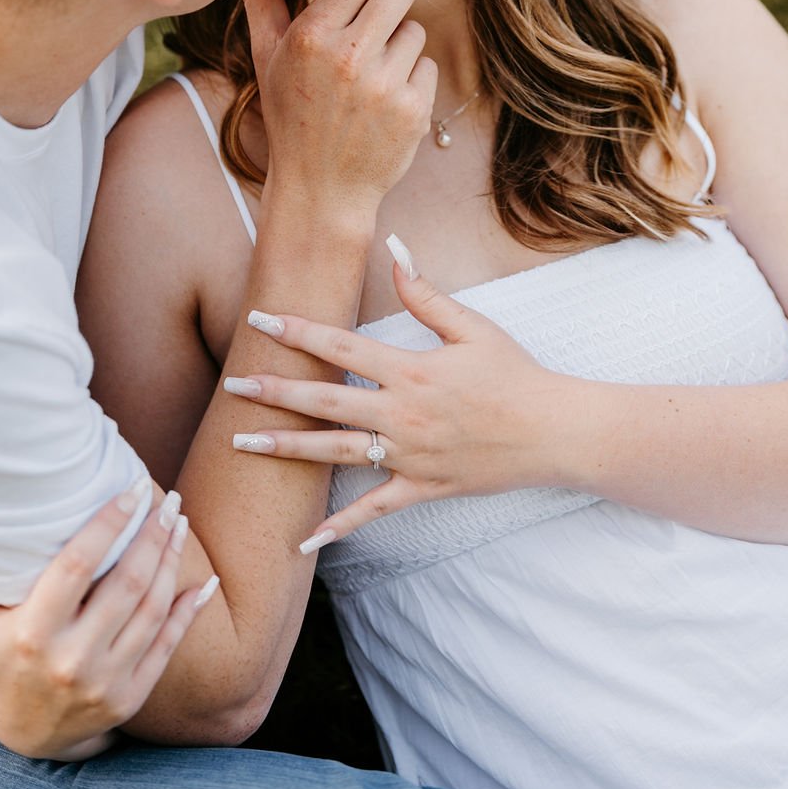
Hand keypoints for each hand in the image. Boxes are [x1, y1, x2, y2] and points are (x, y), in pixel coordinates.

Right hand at [0, 482, 212, 757]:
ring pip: (151, 610)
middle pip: (125, 585)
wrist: (26, 736)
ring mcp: (106, 681)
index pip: (77, 568)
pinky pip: (169, 645)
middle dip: (151, 536)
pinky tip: (205, 579)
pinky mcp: (131, 696)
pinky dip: (190, 610)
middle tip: (167, 498)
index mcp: (32, 635)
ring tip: (178, 522)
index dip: (107, 526)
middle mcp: (72, 660)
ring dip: (171, 561)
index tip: (130, 489)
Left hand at [228, 244, 579, 545]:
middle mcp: (403, 413)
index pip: (341, 347)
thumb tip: (395, 248)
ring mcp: (410, 455)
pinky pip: (374, 511)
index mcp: (411, 370)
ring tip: (244, 444)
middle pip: (326, 401)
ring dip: (287, 448)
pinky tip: (302, 540)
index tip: (259, 321)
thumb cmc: (515, 374)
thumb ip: (425, 293)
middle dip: (274, 392)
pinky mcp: (422, 487)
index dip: (297, 332)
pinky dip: (338, 527)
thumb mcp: (472, 326)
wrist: (555, 432)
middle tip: (231, 387)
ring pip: (336, 453)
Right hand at [243, 0, 436, 217]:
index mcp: (312, 36)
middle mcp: (349, 56)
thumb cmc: (290, 115)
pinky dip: (411, 78)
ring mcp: (384, 85)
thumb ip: (262, 1)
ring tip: (367, 79)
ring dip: (398, 45)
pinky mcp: (413, 110)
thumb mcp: (267, 58)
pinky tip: (383, 102)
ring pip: (415, 30)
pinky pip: (427, 66)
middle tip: (376, 18)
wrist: (320, 190)